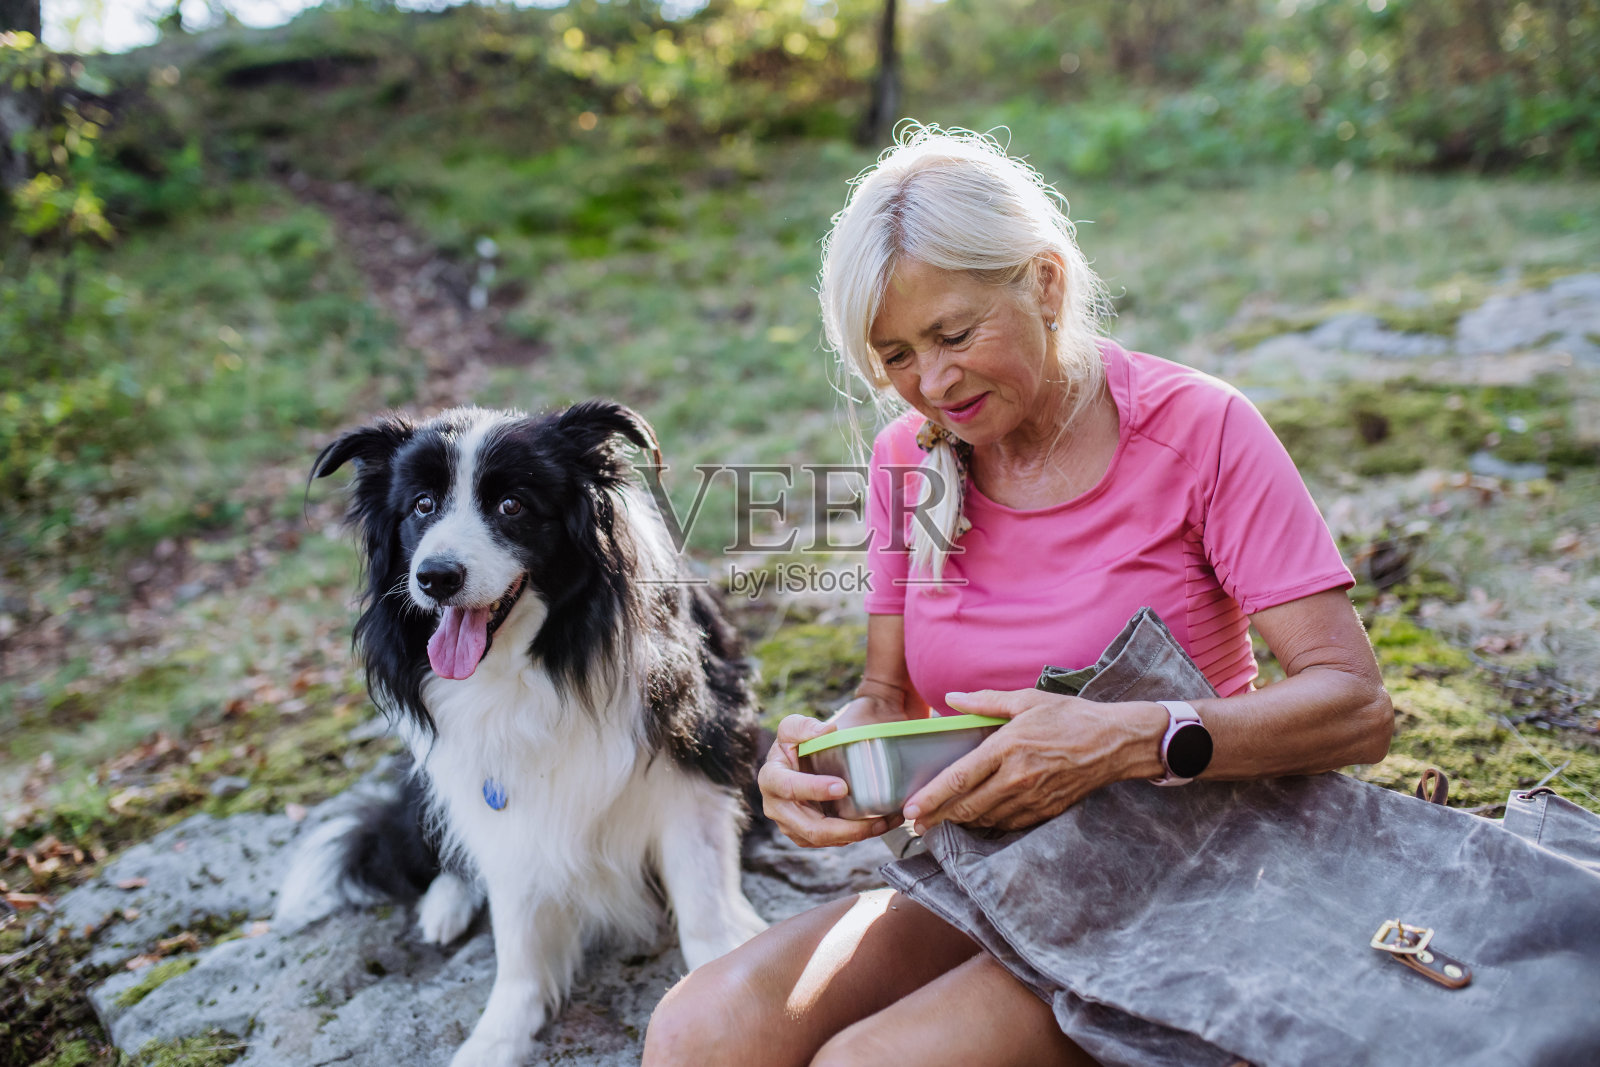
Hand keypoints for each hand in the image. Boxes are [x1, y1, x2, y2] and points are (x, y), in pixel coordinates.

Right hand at [758, 714, 893, 847]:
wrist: (796, 764)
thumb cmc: (795, 745)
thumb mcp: (793, 727)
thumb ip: (805, 726)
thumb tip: (827, 730)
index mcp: (771, 778)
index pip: (789, 787)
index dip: (814, 789)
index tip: (843, 787)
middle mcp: (777, 807)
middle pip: (811, 827)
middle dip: (845, 827)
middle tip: (875, 819)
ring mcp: (791, 826)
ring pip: (824, 839)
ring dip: (857, 834)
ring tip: (884, 822)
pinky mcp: (806, 836)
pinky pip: (832, 842)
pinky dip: (857, 836)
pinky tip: (879, 825)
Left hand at [901, 690, 1164, 834]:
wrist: (1116, 743)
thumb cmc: (1070, 717)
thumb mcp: (1027, 700)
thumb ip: (986, 702)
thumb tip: (952, 697)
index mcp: (1008, 747)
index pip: (960, 778)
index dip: (932, 797)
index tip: (911, 809)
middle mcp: (1017, 778)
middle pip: (967, 806)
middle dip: (938, 817)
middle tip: (916, 822)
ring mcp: (1032, 799)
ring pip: (986, 819)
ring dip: (960, 822)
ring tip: (940, 819)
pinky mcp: (1046, 811)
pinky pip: (1008, 823)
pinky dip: (988, 823)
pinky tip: (976, 818)